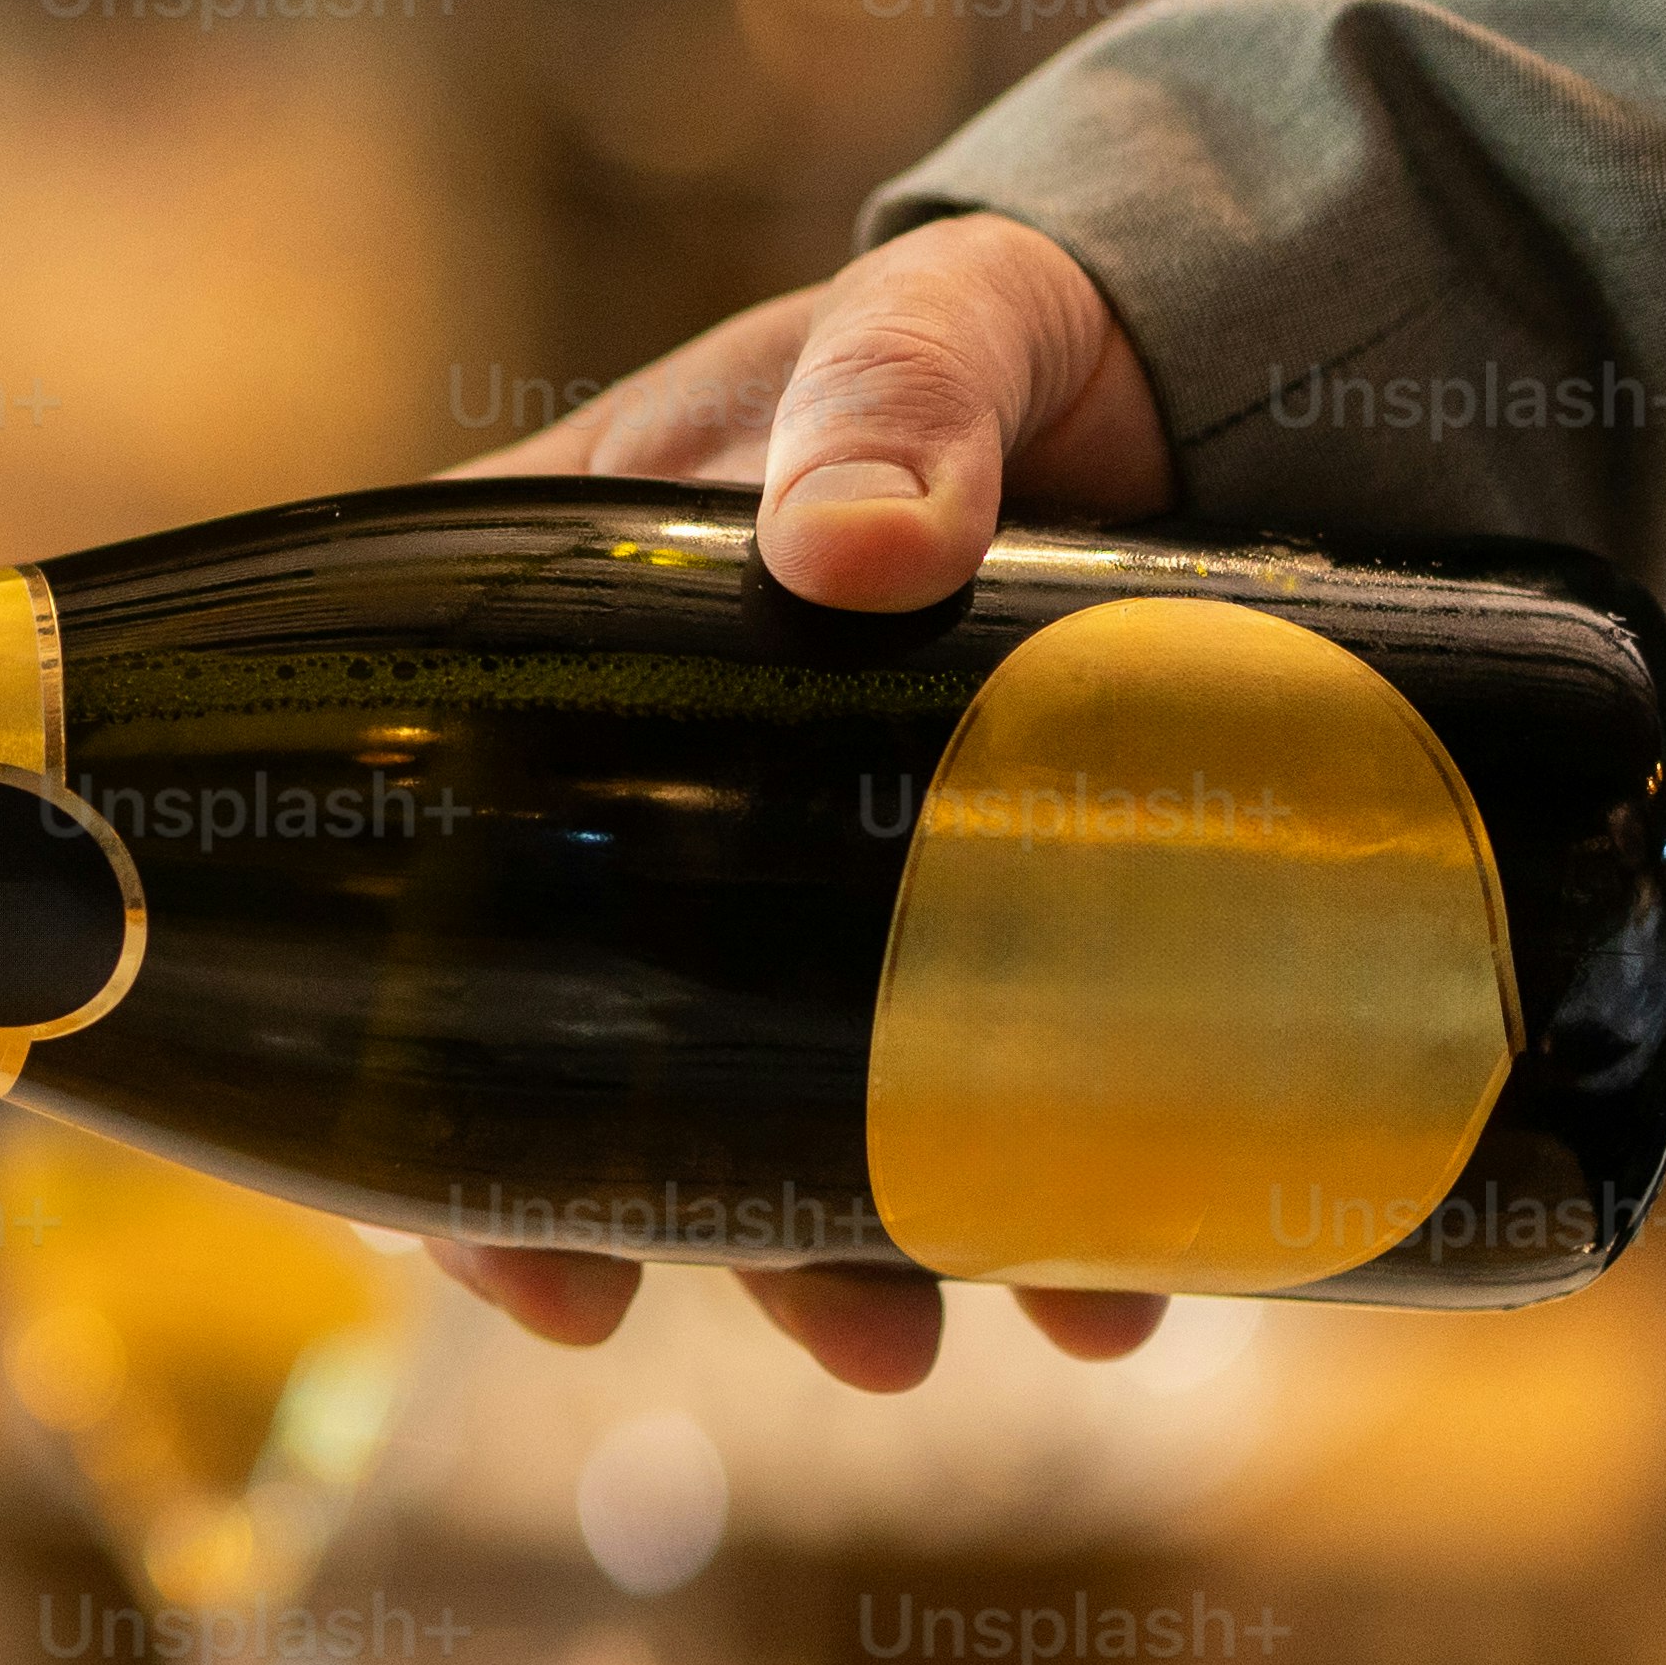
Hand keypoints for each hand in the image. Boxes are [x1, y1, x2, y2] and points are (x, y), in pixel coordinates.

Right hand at [450, 208, 1184, 1392]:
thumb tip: (853, 547)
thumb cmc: (1019, 318)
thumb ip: (894, 399)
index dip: (428, 1098)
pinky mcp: (985, 911)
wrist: (1249, 354)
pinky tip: (1124, 1274)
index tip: (521, 1254)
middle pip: (602, 1049)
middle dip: (682, 1226)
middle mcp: (661, 795)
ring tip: (947, 1346)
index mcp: (557, 644)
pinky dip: (1042, 1203)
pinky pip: (982, 1086)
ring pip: (791, 1100)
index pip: (416, 878)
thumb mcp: (940, 320)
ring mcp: (824, 872)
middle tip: (817, 1332)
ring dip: (854, 1251)